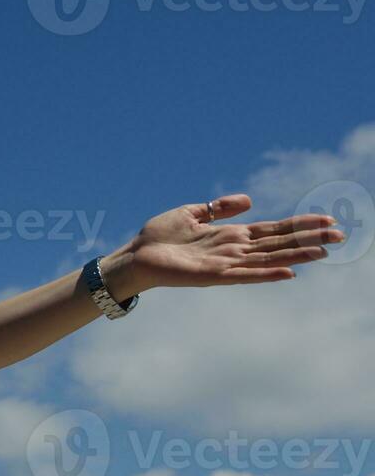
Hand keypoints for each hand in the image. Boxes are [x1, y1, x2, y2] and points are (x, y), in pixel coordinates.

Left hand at [114, 193, 344, 291]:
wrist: (134, 256)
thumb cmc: (159, 237)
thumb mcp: (191, 213)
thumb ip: (219, 207)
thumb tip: (248, 200)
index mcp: (231, 235)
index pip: (273, 229)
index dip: (300, 225)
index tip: (328, 221)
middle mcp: (233, 250)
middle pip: (279, 243)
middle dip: (309, 239)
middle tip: (341, 235)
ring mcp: (225, 264)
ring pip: (268, 259)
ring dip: (296, 255)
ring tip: (324, 251)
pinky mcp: (212, 275)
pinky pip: (244, 275)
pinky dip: (266, 273)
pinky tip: (288, 272)